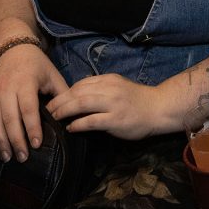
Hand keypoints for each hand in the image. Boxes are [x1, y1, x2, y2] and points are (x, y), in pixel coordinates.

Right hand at [0, 43, 68, 162]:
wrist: (12, 47)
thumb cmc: (36, 63)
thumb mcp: (53, 74)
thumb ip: (61, 94)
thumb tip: (68, 115)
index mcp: (25, 83)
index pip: (28, 108)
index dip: (32, 127)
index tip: (37, 144)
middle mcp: (7, 88)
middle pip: (10, 118)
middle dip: (16, 140)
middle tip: (24, 157)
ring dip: (1, 141)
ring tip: (8, 157)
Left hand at [46, 73, 165, 138]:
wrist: (159, 108)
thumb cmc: (138, 100)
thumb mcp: (119, 87)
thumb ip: (102, 89)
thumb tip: (79, 97)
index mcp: (109, 79)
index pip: (81, 83)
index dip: (65, 92)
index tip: (55, 100)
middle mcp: (109, 88)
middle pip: (77, 92)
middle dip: (59, 101)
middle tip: (48, 110)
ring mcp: (113, 104)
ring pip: (81, 103)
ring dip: (64, 110)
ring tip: (55, 118)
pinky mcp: (115, 119)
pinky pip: (91, 121)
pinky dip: (78, 124)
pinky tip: (71, 128)